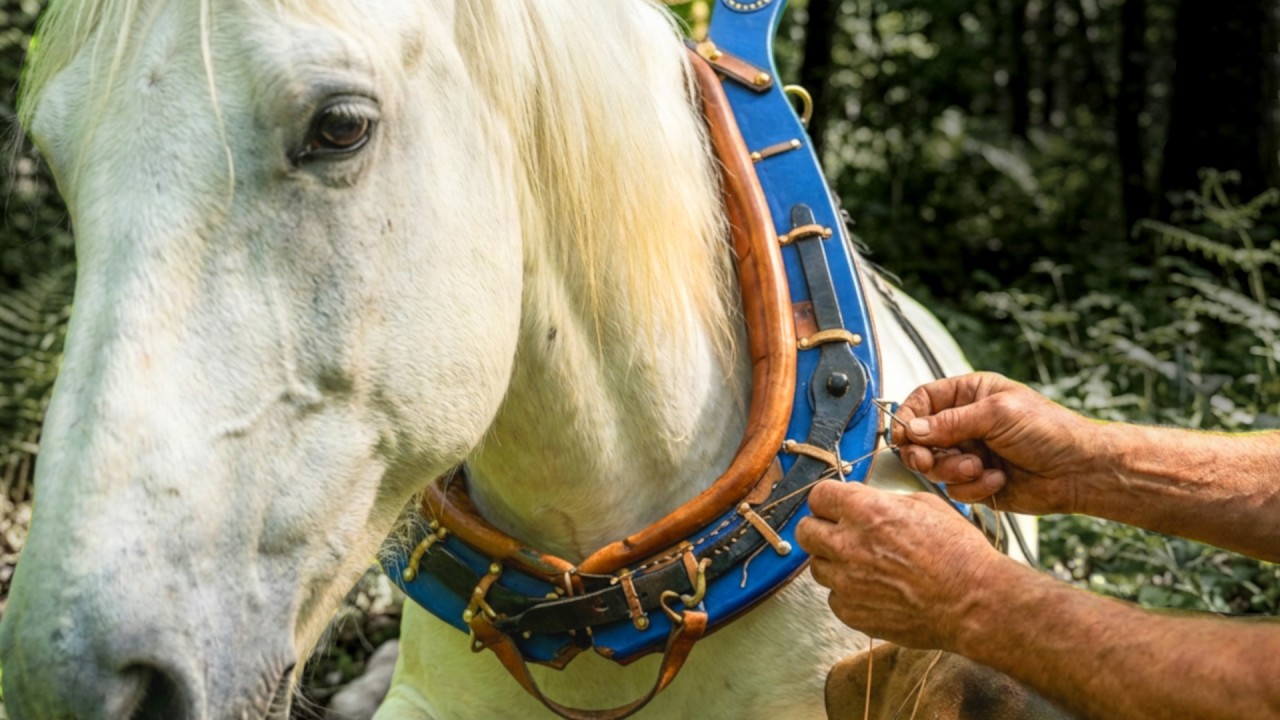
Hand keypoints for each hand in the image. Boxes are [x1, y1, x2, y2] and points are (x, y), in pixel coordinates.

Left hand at [797, 480, 1004, 649]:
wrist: (973, 601)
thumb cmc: (958, 553)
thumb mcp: (925, 506)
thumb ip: (885, 502)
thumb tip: (867, 502)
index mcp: (866, 511)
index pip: (818, 496)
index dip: (827, 500)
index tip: (834, 505)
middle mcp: (849, 545)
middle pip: (806, 531)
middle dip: (819, 528)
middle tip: (837, 533)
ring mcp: (847, 581)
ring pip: (817, 566)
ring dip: (833, 562)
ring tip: (862, 564)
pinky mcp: (852, 612)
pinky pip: (834, 597)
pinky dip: (846, 592)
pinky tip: (871, 589)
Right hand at [893, 372, 1102, 515]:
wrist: (1080, 471)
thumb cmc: (1051, 431)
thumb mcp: (997, 414)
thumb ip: (951, 422)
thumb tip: (912, 429)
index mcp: (970, 395)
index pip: (923, 401)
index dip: (907, 418)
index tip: (902, 436)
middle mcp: (965, 424)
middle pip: (920, 438)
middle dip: (924, 452)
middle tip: (928, 460)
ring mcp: (970, 453)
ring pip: (935, 467)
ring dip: (954, 470)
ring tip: (979, 468)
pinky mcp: (976, 481)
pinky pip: (955, 489)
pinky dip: (973, 488)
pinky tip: (997, 480)